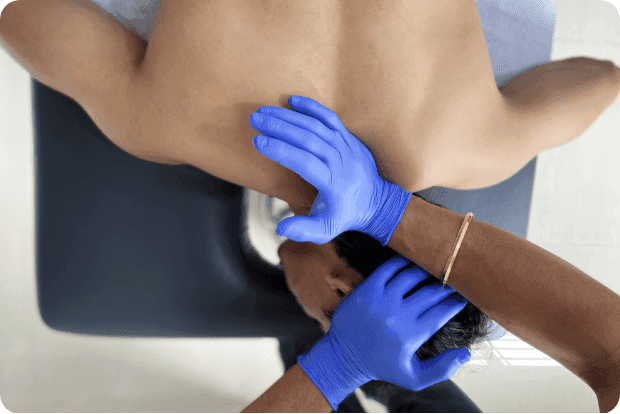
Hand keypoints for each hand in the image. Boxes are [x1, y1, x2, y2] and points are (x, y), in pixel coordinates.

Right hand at [250, 95, 411, 245]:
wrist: (376, 201)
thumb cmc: (346, 214)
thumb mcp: (327, 230)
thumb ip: (304, 230)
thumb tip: (281, 229)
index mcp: (332, 182)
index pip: (303, 161)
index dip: (280, 150)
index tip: (259, 142)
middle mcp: (339, 160)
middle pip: (307, 138)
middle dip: (278, 126)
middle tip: (256, 119)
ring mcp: (345, 146)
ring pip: (315, 125)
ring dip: (289, 115)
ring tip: (265, 111)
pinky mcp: (347, 137)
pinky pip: (329, 117)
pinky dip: (312, 107)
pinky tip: (292, 100)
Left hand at [297, 255, 471, 409]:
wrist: (344, 356)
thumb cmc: (382, 366)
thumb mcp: (414, 378)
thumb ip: (442, 369)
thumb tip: (466, 354)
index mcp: (411, 336)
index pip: (442, 312)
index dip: (456, 302)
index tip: (463, 297)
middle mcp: (397, 316)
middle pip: (430, 292)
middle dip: (446, 285)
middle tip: (454, 280)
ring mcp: (380, 301)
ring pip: (411, 276)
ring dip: (426, 270)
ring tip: (434, 269)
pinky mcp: (366, 290)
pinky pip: (389, 268)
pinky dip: (402, 262)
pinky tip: (411, 262)